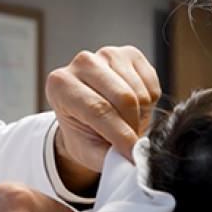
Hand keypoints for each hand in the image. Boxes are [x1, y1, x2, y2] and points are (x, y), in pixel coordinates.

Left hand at [46, 46, 160, 172]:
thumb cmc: (86, 134)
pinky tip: (134, 107)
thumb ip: (108, 157)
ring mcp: (106, 54)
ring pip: (139, 92)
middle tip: (130, 142)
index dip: (120, 135)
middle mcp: (81, 63)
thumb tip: (134, 158)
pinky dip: (149, 103)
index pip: (98, 109)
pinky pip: (151, 84)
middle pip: (123, 98)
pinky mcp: (129, 53)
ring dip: (140, 116)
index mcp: (60, 84)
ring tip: (127, 123)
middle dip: (133, 126)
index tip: (132, 153)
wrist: (90, 119)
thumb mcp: (89, 152)